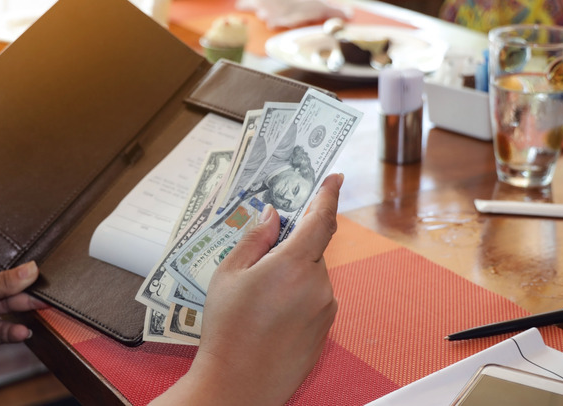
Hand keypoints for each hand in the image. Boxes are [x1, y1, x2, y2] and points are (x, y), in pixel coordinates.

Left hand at [0, 246, 47, 372]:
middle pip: (15, 281)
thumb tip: (32, 269)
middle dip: (30, 286)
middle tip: (47, 290)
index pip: (6, 256)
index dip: (24, 259)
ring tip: (41, 308)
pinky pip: (8, 329)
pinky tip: (22, 331)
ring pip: (16, 304)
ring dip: (28, 307)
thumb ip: (0, 282)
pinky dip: (17, 331)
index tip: (44, 263)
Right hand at [153, 173, 341, 405]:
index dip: (328, 195)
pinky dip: (297, 299)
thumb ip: (255, 238)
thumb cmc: (227, 330)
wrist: (238, 384)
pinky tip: (270, 317)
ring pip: (313, 277)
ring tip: (259, 302)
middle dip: (291, 248)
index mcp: (293, 264)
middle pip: (312, 250)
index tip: (335, 179)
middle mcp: (318, 285)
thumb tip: (273, 215)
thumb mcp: (228, 274)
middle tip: (260, 264)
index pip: (320, 219)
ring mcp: (325, 310)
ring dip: (292, 276)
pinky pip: (315, 300)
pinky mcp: (326, 331)